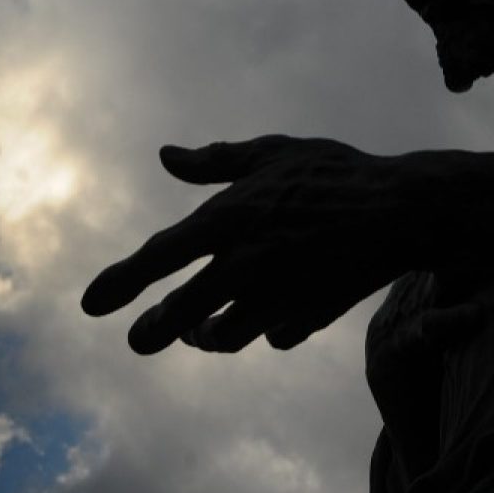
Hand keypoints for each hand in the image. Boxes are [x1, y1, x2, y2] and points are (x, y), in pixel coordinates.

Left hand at [80, 135, 420, 353]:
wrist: (403, 211)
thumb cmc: (338, 172)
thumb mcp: (274, 152)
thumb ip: (217, 161)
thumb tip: (166, 156)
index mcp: (229, 219)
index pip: (159, 257)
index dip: (120, 282)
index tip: (89, 306)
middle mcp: (245, 265)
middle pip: (183, 314)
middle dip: (157, 331)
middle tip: (141, 340)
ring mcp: (277, 296)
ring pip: (227, 335)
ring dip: (209, 336)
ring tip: (201, 332)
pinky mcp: (310, 315)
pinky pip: (275, 334)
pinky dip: (266, 329)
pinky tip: (266, 318)